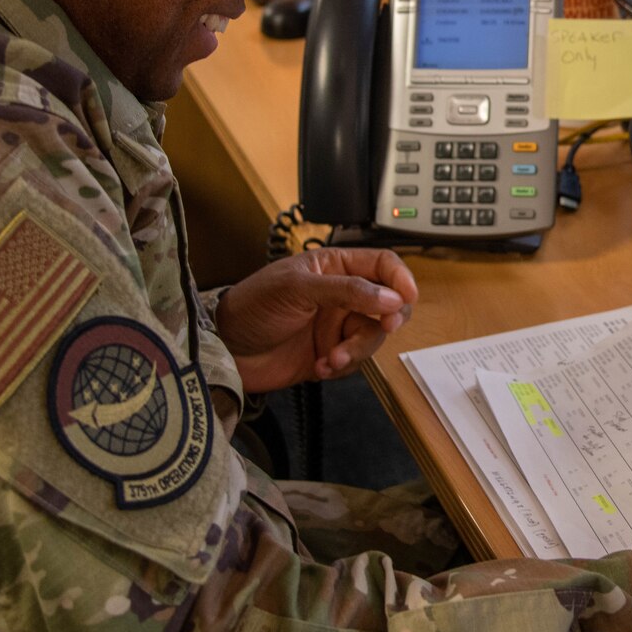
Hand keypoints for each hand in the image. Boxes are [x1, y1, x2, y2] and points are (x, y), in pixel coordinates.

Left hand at [213, 247, 418, 393]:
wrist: (226, 349)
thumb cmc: (253, 306)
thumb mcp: (298, 289)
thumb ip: (347, 291)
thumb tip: (391, 297)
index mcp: (335, 267)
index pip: (382, 265)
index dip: (400, 278)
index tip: (405, 297)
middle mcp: (342, 295)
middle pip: (388, 304)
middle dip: (387, 319)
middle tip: (385, 328)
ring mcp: (336, 326)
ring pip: (373, 337)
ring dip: (357, 350)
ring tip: (333, 357)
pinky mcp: (330, 354)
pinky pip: (355, 361)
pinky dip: (342, 366)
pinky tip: (320, 366)